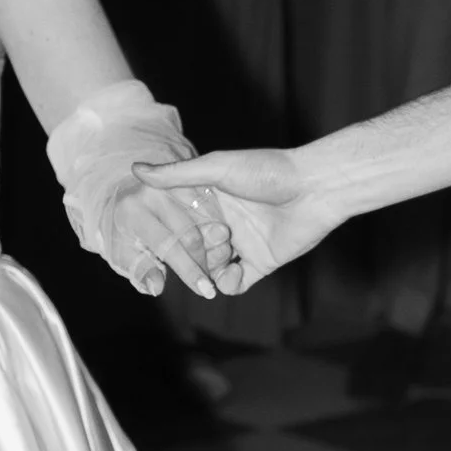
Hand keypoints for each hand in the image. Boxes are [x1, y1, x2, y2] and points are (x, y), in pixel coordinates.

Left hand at [105, 172, 236, 300]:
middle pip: (191, 234)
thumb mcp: (122, 254)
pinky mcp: (188, 178)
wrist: (120, 193)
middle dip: (204, 261)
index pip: (167, 245)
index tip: (207, 291)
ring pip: (207, 220)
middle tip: (210, 280)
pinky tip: (215, 242)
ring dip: (214, 245)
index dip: (188, 270)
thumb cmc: (121, 231)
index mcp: (134, 211)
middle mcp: (154, 192)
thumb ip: (140, 270)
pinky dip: (216, 227)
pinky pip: (211, 207)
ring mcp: (174, 182)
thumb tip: (157, 288)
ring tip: (214, 262)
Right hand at [149, 147, 343, 292]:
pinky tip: (232, 271)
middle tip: (209, 237)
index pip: (178, 223)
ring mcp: (241, 244)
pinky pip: (235, 283)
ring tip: (226, 249)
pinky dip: (228, 283)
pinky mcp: (261, 263)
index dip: (170, 231)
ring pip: (210, 268)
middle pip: (192, 250)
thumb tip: (135, 169)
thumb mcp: (217, 167)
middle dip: (191, 252)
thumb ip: (177, 174)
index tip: (162, 233)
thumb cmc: (267, 170)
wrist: (314, 189)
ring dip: (210, 266)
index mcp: (210, 200)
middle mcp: (223, 223)